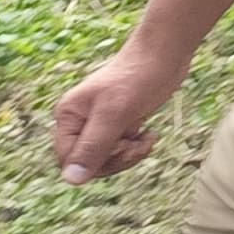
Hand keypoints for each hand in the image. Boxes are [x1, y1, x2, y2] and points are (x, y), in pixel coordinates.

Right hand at [49, 49, 185, 184]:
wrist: (165, 54)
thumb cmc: (137, 77)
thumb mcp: (114, 114)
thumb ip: (93, 146)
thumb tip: (71, 179)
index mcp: (68, 117)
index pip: (69, 160)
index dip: (95, 163)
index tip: (122, 146)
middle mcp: (80, 121)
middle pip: (89, 162)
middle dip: (116, 159)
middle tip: (136, 145)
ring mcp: (101, 122)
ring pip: (107, 157)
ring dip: (129, 154)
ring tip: (147, 139)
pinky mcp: (120, 122)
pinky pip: (122, 148)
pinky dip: (137, 147)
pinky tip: (151, 135)